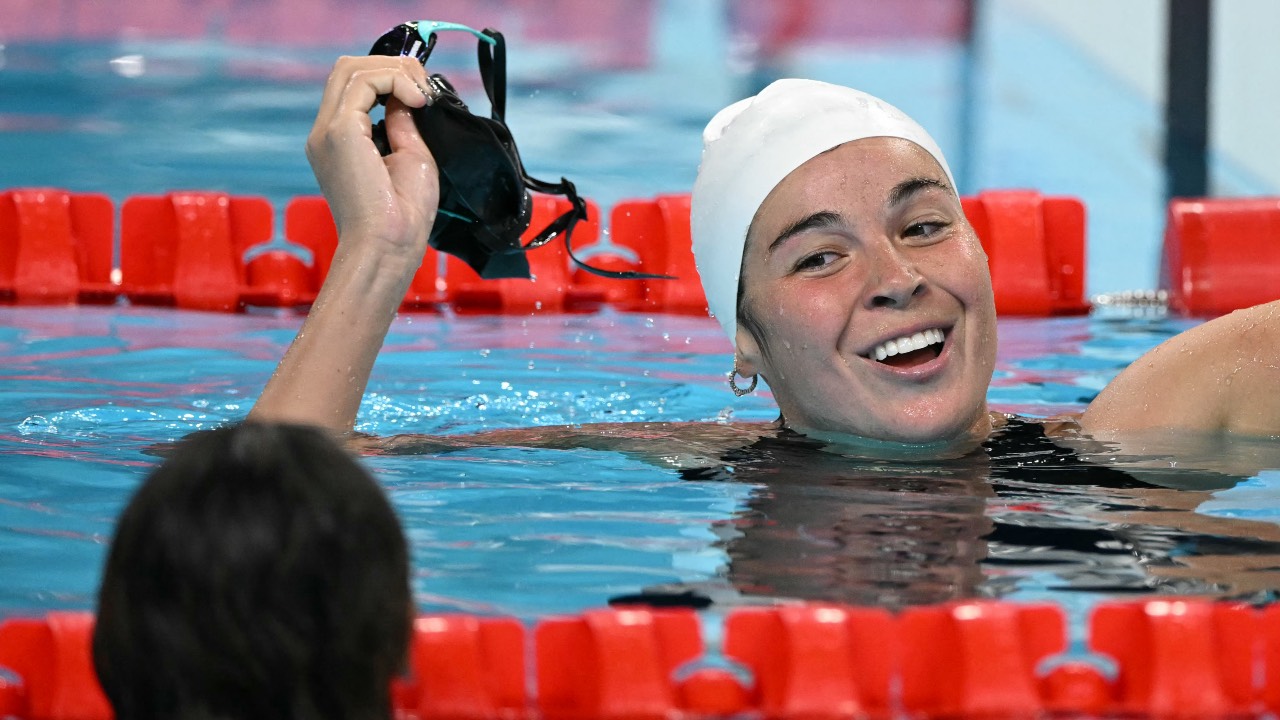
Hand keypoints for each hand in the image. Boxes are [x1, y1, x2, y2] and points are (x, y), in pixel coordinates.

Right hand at [306, 55, 439, 262]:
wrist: (389, 248)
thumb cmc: (403, 217)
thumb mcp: (410, 156)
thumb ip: (403, 122)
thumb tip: (407, 95)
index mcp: (339, 141)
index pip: (354, 86)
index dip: (390, 77)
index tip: (424, 94)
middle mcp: (325, 133)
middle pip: (347, 69)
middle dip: (391, 67)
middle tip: (424, 87)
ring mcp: (327, 131)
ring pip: (352, 68)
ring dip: (395, 71)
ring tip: (423, 94)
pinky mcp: (339, 132)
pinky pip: (363, 82)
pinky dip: (395, 80)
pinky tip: (418, 100)